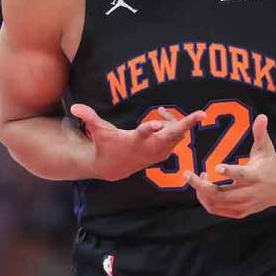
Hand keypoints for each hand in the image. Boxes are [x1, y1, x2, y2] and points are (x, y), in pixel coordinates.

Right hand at [70, 103, 204, 181]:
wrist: (113, 168)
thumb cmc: (106, 144)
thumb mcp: (97, 131)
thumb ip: (89, 117)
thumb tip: (74, 107)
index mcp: (134, 140)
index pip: (144, 133)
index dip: (150, 129)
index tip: (157, 123)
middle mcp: (149, 147)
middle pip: (171, 136)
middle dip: (185, 125)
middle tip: (200, 114)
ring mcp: (158, 152)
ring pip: (176, 136)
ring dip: (179, 123)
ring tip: (173, 112)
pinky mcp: (163, 153)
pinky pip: (175, 138)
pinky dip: (175, 127)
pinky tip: (168, 118)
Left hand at [184, 114, 275, 218]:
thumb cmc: (271, 163)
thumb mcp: (266, 148)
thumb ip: (260, 133)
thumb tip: (261, 116)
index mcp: (255, 176)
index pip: (241, 175)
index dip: (229, 172)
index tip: (216, 167)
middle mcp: (249, 193)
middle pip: (220, 195)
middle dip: (200, 186)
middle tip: (187, 174)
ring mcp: (244, 205)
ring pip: (216, 204)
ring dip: (202, 192)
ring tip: (198, 178)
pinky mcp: (241, 212)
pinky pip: (217, 210)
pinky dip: (207, 201)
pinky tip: (204, 188)